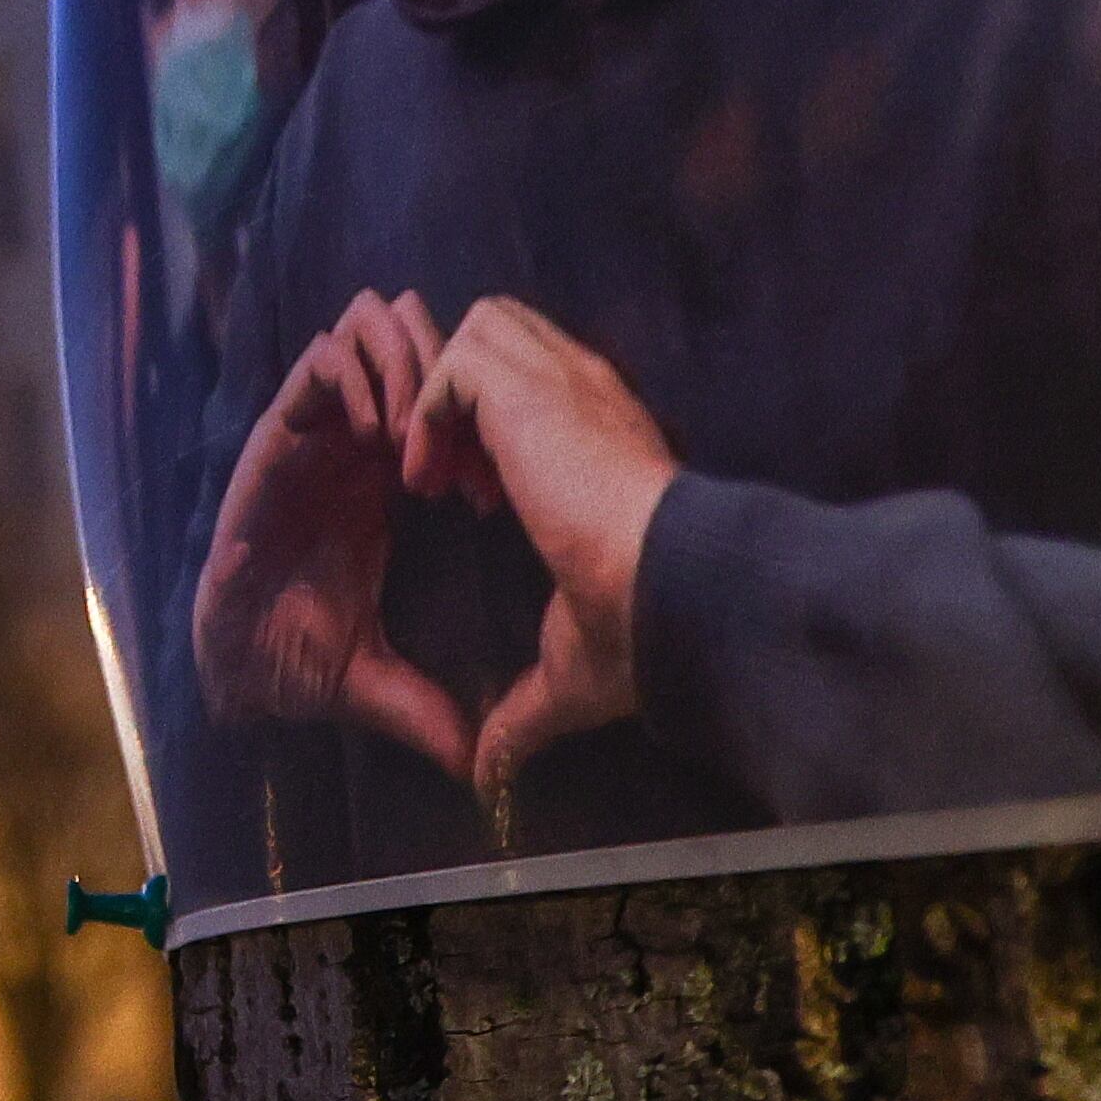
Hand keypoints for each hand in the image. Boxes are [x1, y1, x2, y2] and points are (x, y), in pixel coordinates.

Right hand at [194, 291, 471, 782]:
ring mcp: (319, 428)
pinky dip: (359, 377)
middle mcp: (356, 440)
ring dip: (404, 361)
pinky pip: (322, 359)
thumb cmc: (297, 659)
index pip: (442, 396)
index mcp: (388, 478)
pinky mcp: (280, 429)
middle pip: (413, 335)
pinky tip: (380, 433)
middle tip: (457, 436)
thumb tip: (476, 765)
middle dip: (445, 363)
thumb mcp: (379, 680)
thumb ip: (428, 708)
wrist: (234, 662)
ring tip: (418, 427)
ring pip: (369, 326)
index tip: (488, 480)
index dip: (475, 419)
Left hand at [404, 296, 676, 811]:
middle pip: (506, 331)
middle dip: (457, 390)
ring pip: (480, 327)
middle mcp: (593, 394)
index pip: (541, 382)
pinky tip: (427, 479)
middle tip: (446, 478)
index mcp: (608, 441)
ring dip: (436, 391)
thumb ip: (523, 708)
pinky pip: (452, 358)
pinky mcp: (532, 387)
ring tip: (428, 475)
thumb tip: (493, 772)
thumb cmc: (641, 627)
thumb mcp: (570, 668)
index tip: (479, 505)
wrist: (673, 593)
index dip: (491, 432)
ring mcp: (567, 380)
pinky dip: (427, 407)